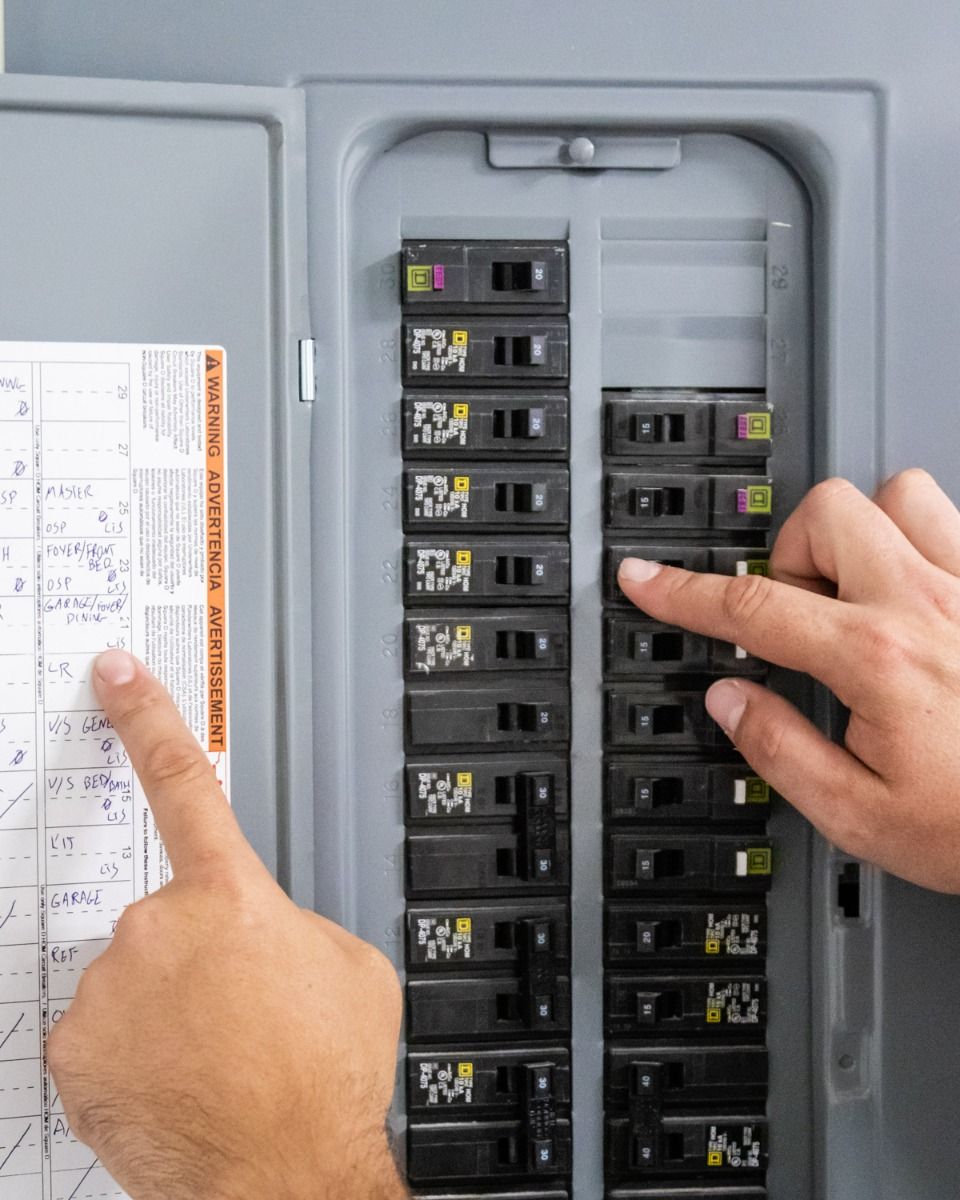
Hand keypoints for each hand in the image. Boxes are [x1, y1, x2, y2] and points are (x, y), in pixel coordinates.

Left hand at [47, 652, 405, 1199]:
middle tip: (241, 1010)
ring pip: (132, 974)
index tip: (114, 674)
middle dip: (198, 951)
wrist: (283, 1177)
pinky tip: (174, 1078)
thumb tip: (271, 930)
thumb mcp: (352, 968)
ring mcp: (109, 989)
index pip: (183, 780)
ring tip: (217, 1055)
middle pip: (167, 915)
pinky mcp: (74, 1046)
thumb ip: (297, 921)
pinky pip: (100, 1027)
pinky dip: (130, 1047)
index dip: (145, 716)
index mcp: (232, 895)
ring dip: (166, 1004)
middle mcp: (159, 929)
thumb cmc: (325, 1080)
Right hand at [617, 469, 959, 892]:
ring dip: (861, 530)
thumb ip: (780, 749)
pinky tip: (919, 589)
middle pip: (825, 513)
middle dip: (790, 553)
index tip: (648, 578)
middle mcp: (925, 605)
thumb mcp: (860, 816)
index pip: (751, 606)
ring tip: (858, 587)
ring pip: (898, 494)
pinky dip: (923, 537)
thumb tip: (729, 700)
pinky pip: (958, 519)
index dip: (683, 591)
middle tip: (796, 609)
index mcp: (875, 659)